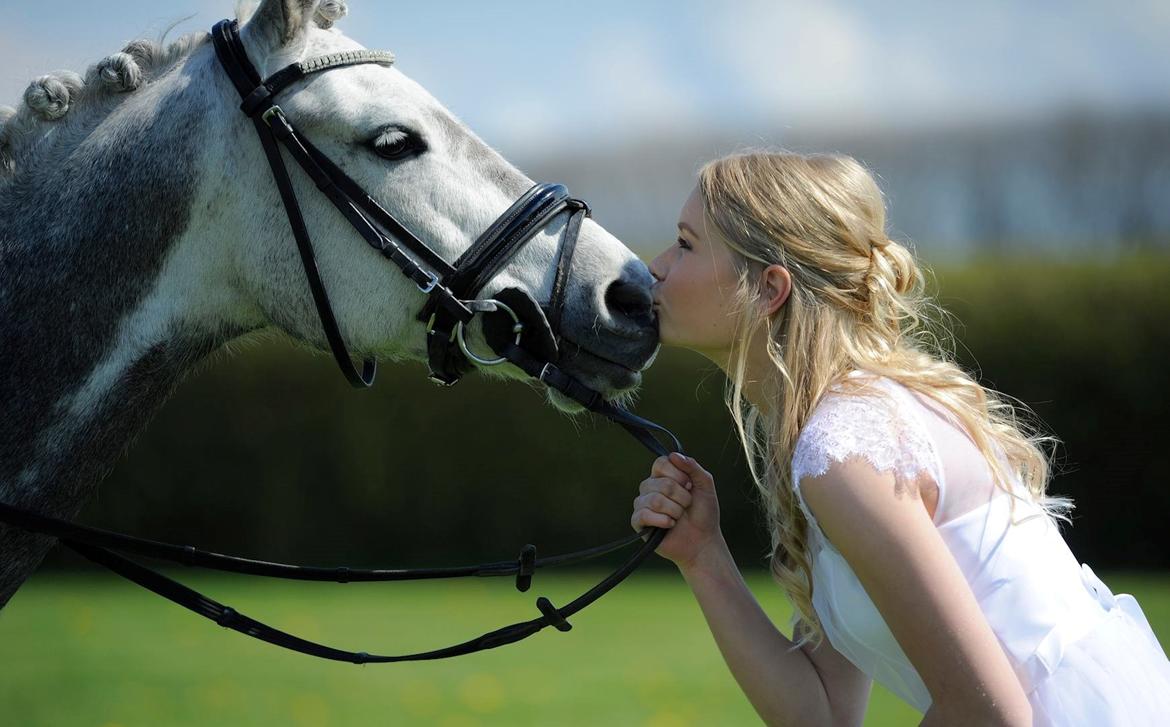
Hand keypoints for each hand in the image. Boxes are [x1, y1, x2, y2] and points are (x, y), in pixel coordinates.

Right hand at [630, 452, 723, 570]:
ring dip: (675, 510)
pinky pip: (644, 514)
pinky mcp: (638, 522)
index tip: (689, 485)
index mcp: (663, 476)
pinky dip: (663, 520)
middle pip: (661, 483)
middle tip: (687, 505)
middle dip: (681, 497)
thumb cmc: (704, 513)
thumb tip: (674, 455)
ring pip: (655, 500)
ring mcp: (642, 504)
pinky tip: (670, 524)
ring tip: (680, 517)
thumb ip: (693, 467)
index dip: (677, 474)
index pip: (661, 463)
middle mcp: (650, 487)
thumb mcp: (705, 485)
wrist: (702, 541)